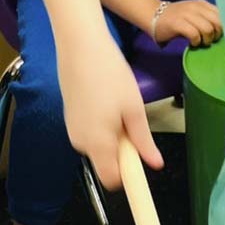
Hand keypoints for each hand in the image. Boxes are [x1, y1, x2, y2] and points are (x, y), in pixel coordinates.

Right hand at [56, 31, 163, 189]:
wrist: (79, 43)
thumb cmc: (109, 73)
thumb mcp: (134, 109)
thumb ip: (143, 141)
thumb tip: (155, 164)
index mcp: (97, 143)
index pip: (112, 181)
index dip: (128, 180)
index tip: (142, 175)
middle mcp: (81, 142)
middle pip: (107, 164)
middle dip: (122, 154)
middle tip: (131, 124)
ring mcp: (73, 131)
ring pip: (100, 149)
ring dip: (113, 139)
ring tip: (118, 108)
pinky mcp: (70, 119)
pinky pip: (91, 135)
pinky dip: (102, 128)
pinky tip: (105, 103)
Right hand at [153, 0, 221, 46]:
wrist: (154, 15)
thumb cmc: (178, 18)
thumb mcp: (195, 14)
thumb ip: (208, 19)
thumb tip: (223, 31)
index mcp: (202, 4)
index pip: (222, 15)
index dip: (224, 28)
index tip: (218, 35)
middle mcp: (196, 6)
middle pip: (217, 23)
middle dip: (216, 35)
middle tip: (208, 40)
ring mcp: (187, 14)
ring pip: (207, 29)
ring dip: (206, 40)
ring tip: (200, 42)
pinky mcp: (178, 23)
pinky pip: (194, 34)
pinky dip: (196, 42)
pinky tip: (192, 43)